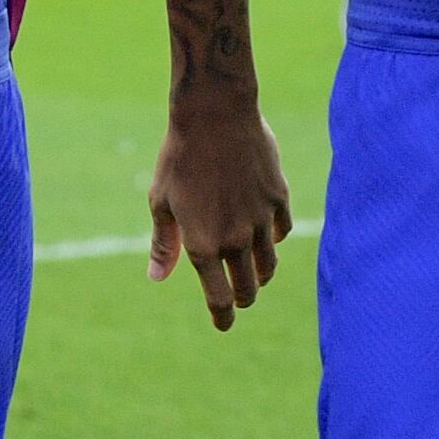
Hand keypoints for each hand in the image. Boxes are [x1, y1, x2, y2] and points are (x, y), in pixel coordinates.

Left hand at [146, 90, 292, 330]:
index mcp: (203, 245)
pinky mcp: (279, 199)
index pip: (220, 299)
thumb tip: (157, 278)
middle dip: (242, 299)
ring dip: (261, 274)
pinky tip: (265, 234)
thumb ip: (164, 244)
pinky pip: (281, 232)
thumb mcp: (161, 201)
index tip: (222, 323)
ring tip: (255, 273)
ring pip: (269, 265)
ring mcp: (262, 221)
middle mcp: (236, 240)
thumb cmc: (179, 157)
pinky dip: (273, 239)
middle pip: (249, 289)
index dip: (222, 317)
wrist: (215, 115)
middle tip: (237, 298)